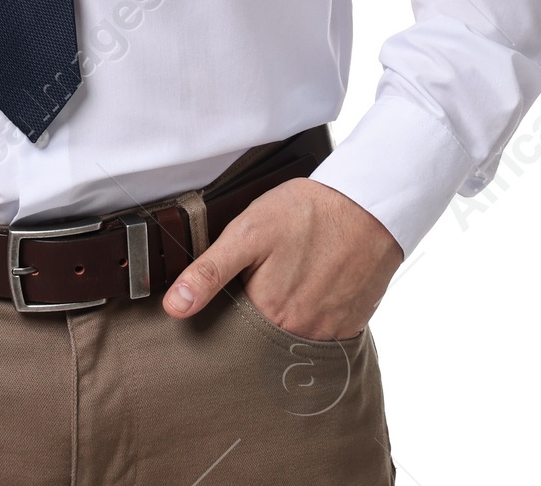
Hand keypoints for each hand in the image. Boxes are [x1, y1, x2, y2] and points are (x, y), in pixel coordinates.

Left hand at [162, 177, 402, 339]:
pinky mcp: (353, 324)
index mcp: (269, 313)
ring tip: (294, 275)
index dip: (231, 309)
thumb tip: (174, 309)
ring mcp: (330, 331)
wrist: (367, 205)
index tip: (236, 287)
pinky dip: (318, 311)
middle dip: (261, 312)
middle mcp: (301, 332)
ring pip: (297, 333)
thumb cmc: (306, 213)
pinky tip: (317, 283)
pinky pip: (326, 330)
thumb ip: (209, 272)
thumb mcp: (247, 232)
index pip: (236, 330)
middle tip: (270, 274)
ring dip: (291, 312)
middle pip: (267, 335)